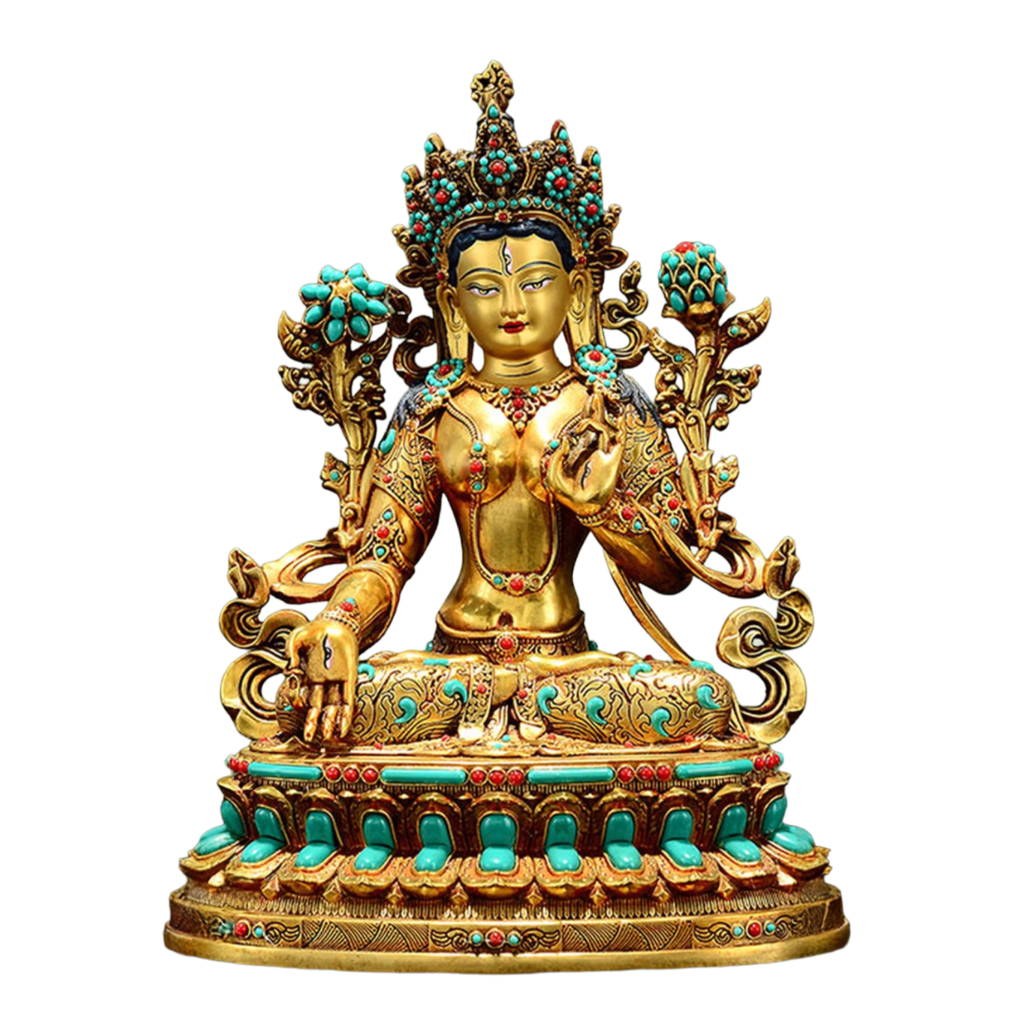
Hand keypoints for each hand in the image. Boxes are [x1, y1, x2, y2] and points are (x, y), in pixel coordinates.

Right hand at [285, 618, 358, 742]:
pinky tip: (343, 727)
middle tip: (307, 738)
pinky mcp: (350, 679)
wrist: (337, 622)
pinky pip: (348, 700)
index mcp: (307, 675)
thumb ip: (289, 650)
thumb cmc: (316, 630)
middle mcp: (322, 682)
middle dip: (312, 723)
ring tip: (326, 738)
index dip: (297, 703)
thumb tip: (289, 668)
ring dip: (329, 722)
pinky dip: (346, 715)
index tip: (295, 707)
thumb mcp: (297, 638)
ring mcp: (336, 681)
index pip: (301, 695)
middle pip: (317, 707)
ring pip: (332, 707)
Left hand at [545, 392, 623, 517]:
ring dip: (599, 413)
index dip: (585, 414)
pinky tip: (618, 415)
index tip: (586, 398)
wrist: (588, 508)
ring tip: (595, 398)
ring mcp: (605, 453)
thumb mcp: (553, 476)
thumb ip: (557, 457)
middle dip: (596, 407)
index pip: (584, 428)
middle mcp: (593, 449)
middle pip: (597, 422)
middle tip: (596, 391)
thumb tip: (567, 440)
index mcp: (580, 451)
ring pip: (605, 427)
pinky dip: (617, 426)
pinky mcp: (613, 459)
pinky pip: (618, 439)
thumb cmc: (569, 496)